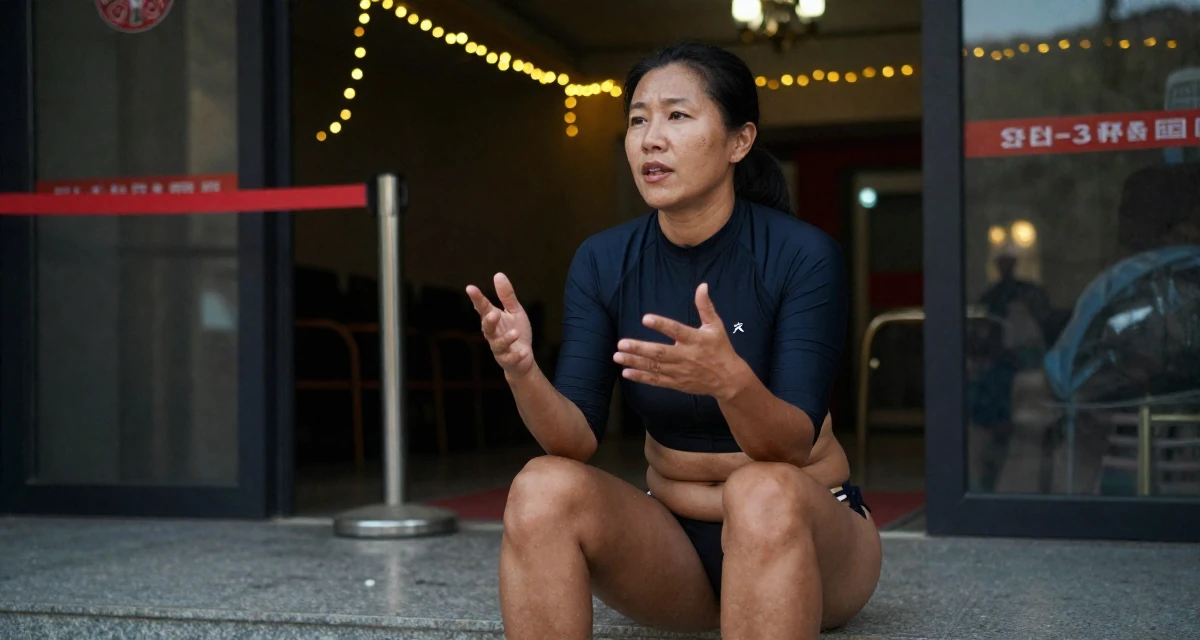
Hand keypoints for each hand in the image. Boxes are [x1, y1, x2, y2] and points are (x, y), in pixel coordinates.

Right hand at [466, 273, 534, 379]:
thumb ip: (507, 296)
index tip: (470, 288)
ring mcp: (499, 348)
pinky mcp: (508, 360)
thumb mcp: (514, 311)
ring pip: (498, 344)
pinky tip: (523, 352)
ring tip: (515, 333)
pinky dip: (516, 355)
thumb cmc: (516, 332)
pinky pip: (510, 358)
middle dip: (489, 321)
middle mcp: (493, 333)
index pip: (483, 307)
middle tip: (493, 314)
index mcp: (493, 319)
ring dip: (506, 339)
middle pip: (487, 327)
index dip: (477, 298)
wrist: (522, 359)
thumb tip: (498, 274)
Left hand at [614, 283, 749, 399]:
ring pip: (655, 367)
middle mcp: (686, 356)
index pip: (676, 331)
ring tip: (617, 356)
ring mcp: (680, 371)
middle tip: (621, 344)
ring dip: (635, 362)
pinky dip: (641, 377)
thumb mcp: (716, 326)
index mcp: (695, 340)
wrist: (729, 379)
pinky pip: (657, 380)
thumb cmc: (720, 348)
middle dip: (639, 348)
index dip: (661, 324)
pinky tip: (627, 372)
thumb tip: (702, 286)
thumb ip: (706, 307)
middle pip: (660, 353)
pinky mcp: (677, 383)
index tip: (645, 318)